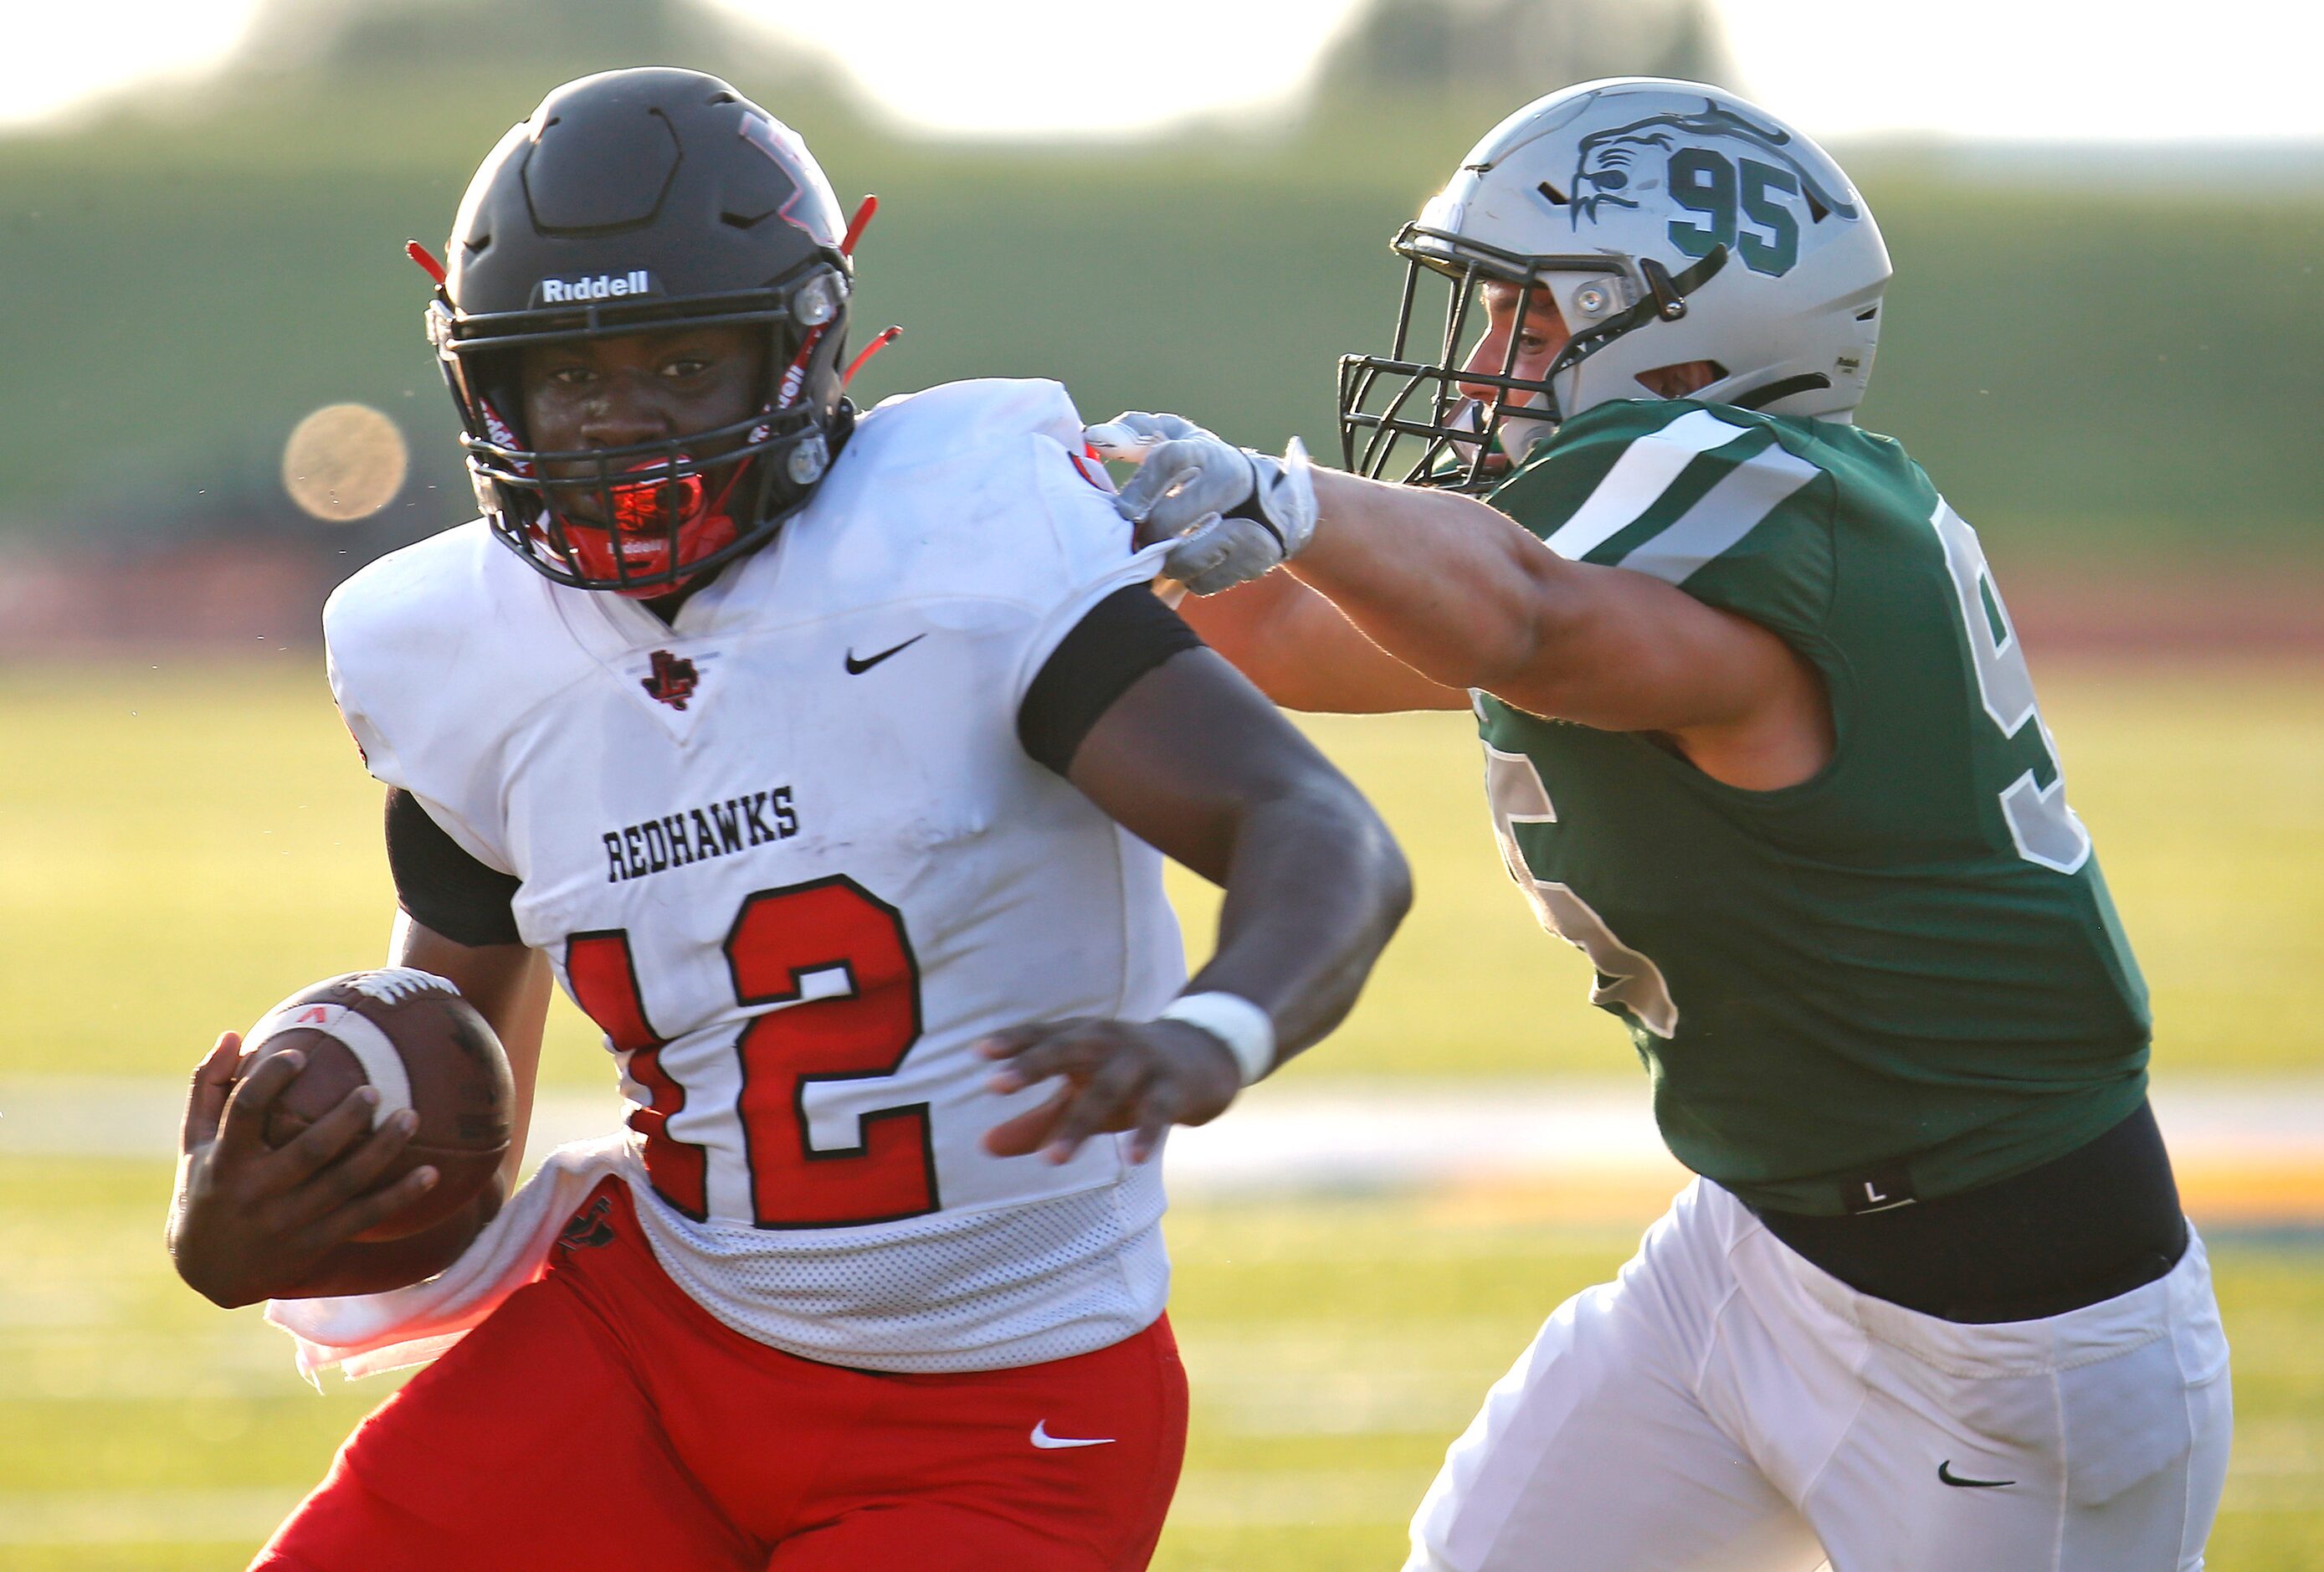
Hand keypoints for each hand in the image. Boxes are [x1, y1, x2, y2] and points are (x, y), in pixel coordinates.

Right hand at [168, 1032, 442, 1307]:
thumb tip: (232, 1033)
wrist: (208, 1273)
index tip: (299, 1054)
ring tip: (411, 1116)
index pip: (245, 1112)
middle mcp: (256, 1192)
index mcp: (224, 1160)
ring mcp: (286, 1221)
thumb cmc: (206, 1189)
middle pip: (309, 1149)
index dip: (270, 1080)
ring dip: (382, 1149)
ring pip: (344, 1182)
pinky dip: (399, 1196)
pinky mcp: (312, 1245)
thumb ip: (209, 1088)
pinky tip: (432, 1173)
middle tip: (373, 1089)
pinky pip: (363, 1217)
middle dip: (346, 1118)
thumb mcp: (195, 1143)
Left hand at [978, 1018, 1242, 1165]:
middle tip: (995, 1085)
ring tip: (1052, 1161)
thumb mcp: (1081, 1093)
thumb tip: (984, 1147)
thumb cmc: (1127, 1077)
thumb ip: (1035, 1121)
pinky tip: (1132, 1159)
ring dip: (1080, 1122)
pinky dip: (1146, 1132)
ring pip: (1108, 1087)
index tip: (978, 1053)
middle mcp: (1109, 1041)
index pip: (1042, 1034)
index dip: (1012, 1041)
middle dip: (1032, 1064)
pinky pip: (1158, 1110)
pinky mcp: (1174, 1086)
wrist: (1204, 1058)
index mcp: (1082, 1036)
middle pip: (1067, 1049)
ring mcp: (1144, 1061)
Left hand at [1084, 411, 1316, 594]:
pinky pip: (1207, 581)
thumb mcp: (1173, 442)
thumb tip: (1093, 436)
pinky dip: (1189, 579)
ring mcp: (1251, 519)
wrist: (1273, 500)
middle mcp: (1233, 481)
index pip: (1169, 461)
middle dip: (1147, 534)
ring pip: (1188, 557)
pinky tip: (1189, 566)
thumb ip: (1132, 436)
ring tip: (1162, 554)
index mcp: (1205, 450)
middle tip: (1137, 541)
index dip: (1140, 487)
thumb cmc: (1202, 467)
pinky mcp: (1259, 556)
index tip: (1124, 510)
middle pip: (1172, 518)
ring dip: (1166, 562)